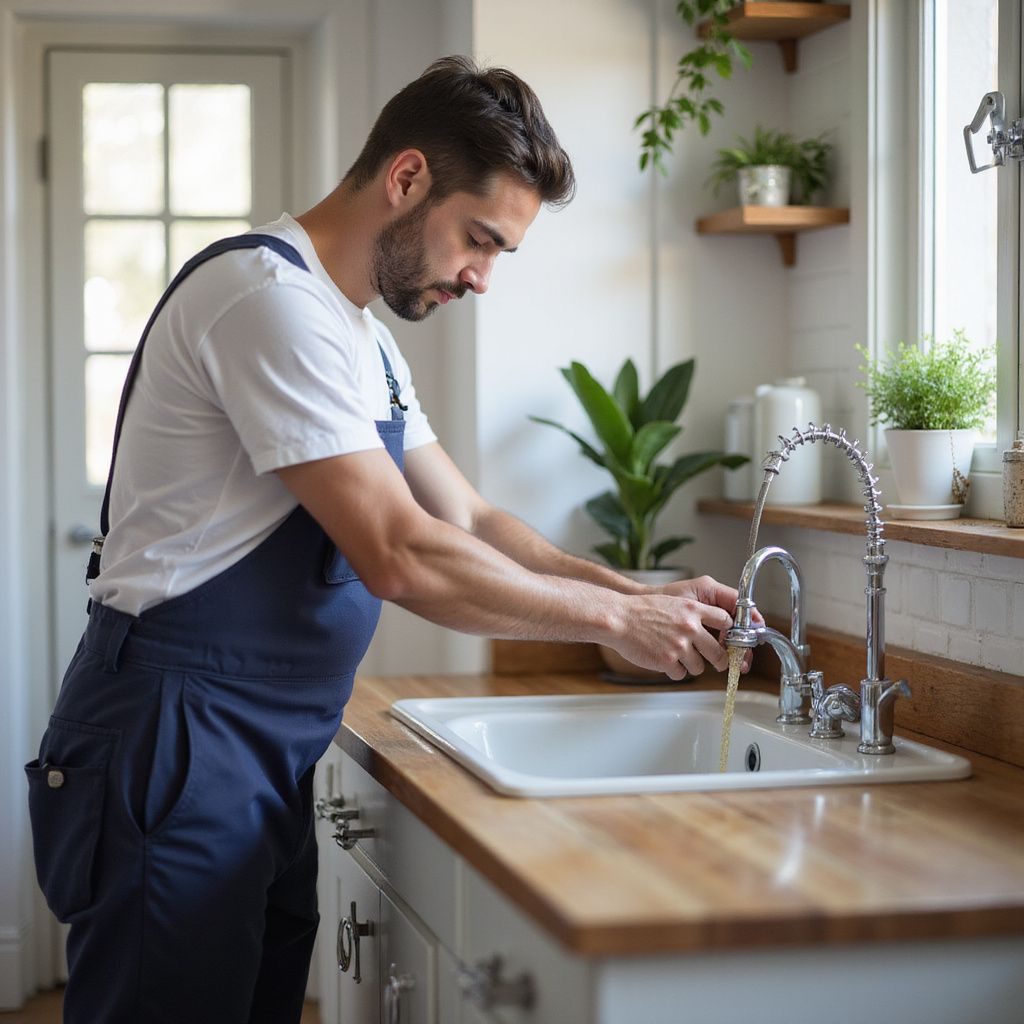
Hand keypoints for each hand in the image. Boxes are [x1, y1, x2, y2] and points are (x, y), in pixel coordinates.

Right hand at [608, 575, 738, 679]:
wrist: (618, 619)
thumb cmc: (641, 610)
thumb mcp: (672, 602)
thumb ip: (691, 614)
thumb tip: (707, 629)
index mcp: (693, 609)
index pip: (725, 621)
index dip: (729, 632)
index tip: (727, 639)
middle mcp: (690, 627)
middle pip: (719, 652)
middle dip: (720, 661)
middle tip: (719, 663)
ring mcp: (679, 645)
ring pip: (699, 667)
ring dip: (692, 666)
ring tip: (679, 659)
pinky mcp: (667, 661)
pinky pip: (681, 674)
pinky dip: (674, 671)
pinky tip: (664, 661)